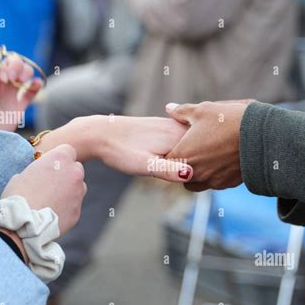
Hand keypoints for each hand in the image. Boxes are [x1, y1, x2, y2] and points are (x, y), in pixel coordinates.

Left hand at [0, 56, 42, 148]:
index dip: (3, 68)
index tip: (4, 79)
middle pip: (11, 66)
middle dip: (16, 67)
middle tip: (15, 78)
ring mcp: (9, 95)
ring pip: (22, 76)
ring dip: (26, 73)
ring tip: (25, 81)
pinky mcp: (19, 106)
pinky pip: (30, 93)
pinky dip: (35, 86)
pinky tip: (38, 83)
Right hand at [1, 144, 86, 235]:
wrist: (23, 225)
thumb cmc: (17, 197)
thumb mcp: (23, 174)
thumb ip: (39, 170)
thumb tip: (40, 174)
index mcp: (60, 159)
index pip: (68, 150)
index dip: (59, 157)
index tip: (52, 164)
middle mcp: (74, 173)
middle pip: (76, 168)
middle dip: (67, 173)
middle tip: (51, 183)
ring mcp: (78, 192)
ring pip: (78, 187)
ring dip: (69, 190)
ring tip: (51, 199)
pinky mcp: (78, 210)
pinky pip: (74, 204)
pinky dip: (67, 206)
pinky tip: (52, 211)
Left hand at [33, 115, 194, 181]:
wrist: (99, 134)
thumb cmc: (120, 151)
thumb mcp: (144, 165)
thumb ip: (168, 171)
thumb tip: (190, 175)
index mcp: (178, 136)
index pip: (204, 155)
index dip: (204, 170)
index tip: (200, 180)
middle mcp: (178, 126)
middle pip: (200, 148)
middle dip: (202, 162)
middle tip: (195, 176)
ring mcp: (171, 124)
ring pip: (191, 143)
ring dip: (193, 155)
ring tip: (185, 168)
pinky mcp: (164, 125)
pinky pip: (183, 139)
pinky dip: (184, 149)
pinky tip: (175, 158)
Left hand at [165, 100, 250, 190]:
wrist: (261, 136)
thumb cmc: (228, 120)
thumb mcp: (203, 110)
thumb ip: (182, 112)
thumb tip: (169, 108)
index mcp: (184, 156)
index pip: (165, 162)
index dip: (169, 154)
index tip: (175, 145)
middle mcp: (195, 173)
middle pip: (179, 176)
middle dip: (181, 167)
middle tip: (190, 152)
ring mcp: (211, 181)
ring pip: (196, 184)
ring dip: (196, 174)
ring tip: (206, 158)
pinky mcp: (227, 184)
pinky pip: (213, 183)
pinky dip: (213, 175)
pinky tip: (221, 160)